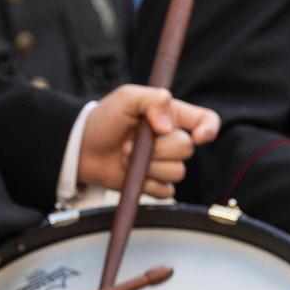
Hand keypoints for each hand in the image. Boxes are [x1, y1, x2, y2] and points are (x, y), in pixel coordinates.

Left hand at [78, 85, 219, 197]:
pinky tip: (131, 175)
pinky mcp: (154, 184)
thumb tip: (167, 126)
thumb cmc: (103, 120)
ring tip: (125, 157)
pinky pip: (165, 192)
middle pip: (186, 149)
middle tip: (129, 143)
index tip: (197, 136)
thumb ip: (152, 100)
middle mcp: (172, 140)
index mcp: (172, 116)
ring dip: (148, 167)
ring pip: (177, 172)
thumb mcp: (127, 98)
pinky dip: (148, 185)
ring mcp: (164, 163)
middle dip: (158, 148)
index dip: (209, 129)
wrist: (81, 149)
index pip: (206, 121)